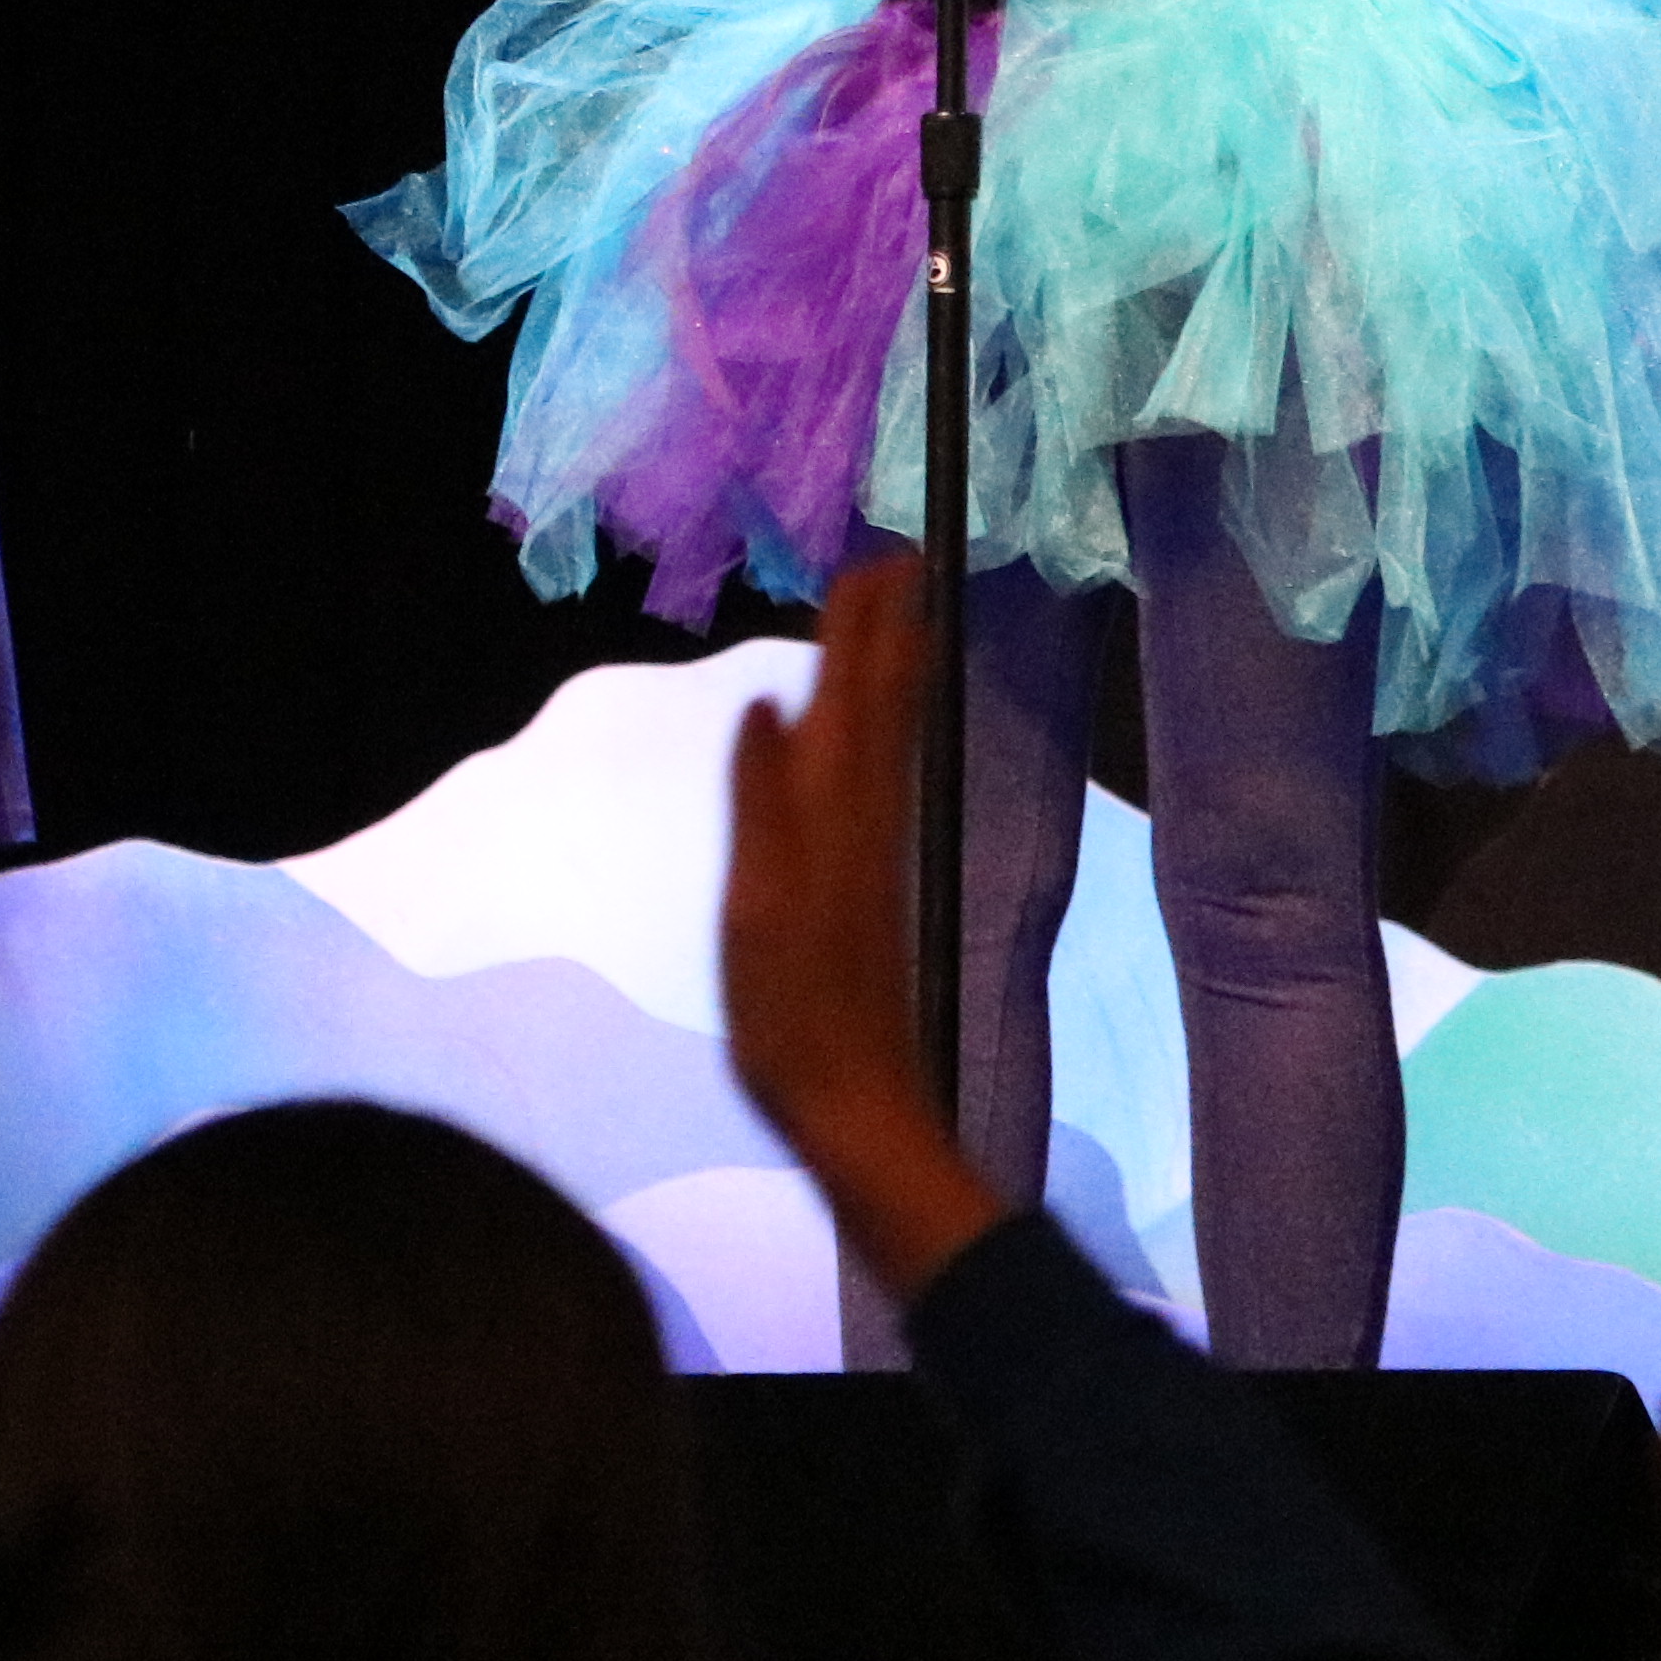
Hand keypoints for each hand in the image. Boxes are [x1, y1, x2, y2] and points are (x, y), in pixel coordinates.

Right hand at [723, 560, 1003, 1304]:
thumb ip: (762, 803)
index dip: (860, 630)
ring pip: (890, 743)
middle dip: (888, 635)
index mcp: (834, 817)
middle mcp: (864, 823)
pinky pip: (882, 781)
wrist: (855, 1102)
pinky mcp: (871, 888)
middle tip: (902, 563)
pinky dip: (882, 736)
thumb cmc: (791, 1013)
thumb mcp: (757, 907)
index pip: (849, 698)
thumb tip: (769, 702)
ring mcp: (873, 856)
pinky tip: (871, 739)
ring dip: (893, 676)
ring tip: (901, 626)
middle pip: (882, 709)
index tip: (876, 558)